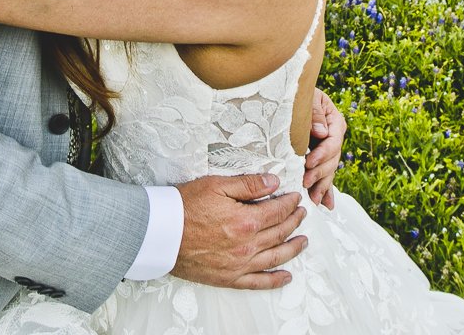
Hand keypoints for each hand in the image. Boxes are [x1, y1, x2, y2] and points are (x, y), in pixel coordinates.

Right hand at [171, 174, 306, 289]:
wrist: (160, 234)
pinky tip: (286, 276)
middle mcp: (248, 245)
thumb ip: (248, 184)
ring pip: (276, 257)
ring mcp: (239, 264)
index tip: (296, 197)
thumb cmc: (184, 206)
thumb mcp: (216, 185)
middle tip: (302, 213)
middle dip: (294, 221)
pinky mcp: (229, 278)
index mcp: (246, 220)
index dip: (290, 203)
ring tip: (303, 240)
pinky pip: (258, 282)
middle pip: (280, 232)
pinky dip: (275, 280)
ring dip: (293, 248)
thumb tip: (274, 182)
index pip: (278, 210)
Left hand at [303, 89, 346, 209]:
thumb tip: (322, 132)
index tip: (308, 162)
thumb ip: (315, 113)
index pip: (333, 141)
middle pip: (332, 159)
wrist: (291, 93)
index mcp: (334, 121)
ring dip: (322, 186)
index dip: (322, 153)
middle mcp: (333, 136)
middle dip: (320, 173)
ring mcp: (327, 148)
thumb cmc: (297, 92)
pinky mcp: (319, 157)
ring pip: (329, 170)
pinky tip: (326, 204)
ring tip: (314, 199)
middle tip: (306, 182)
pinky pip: (325, 175)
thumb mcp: (307, 97)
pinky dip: (326, 190)